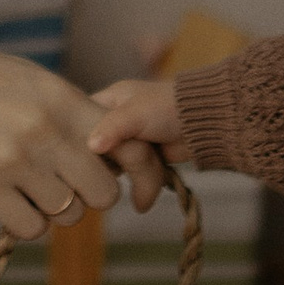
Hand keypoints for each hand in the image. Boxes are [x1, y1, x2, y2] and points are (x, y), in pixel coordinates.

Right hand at [0, 11, 120, 239]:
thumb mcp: (24, 78)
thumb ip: (67, 112)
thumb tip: (109, 148)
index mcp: (59, 97)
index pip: (125, 146)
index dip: (128, 169)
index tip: (115, 176)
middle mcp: (41, 129)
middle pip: (102, 192)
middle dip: (89, 195)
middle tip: (62, 183)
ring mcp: (11, 160)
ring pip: (68, 214)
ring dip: (52, 209)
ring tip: (24, 185)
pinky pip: (30, 228)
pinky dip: (24, 221)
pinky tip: (5, 199)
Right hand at [88, 78, 188, 212]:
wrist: (207, 120)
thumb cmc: (169, 107)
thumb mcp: (134, 113)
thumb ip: (112, 128)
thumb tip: (90, 146)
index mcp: (107, 101)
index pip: (77, 120)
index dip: (76, 137)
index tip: (77, 154)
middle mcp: (115, 120)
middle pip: (94, 147)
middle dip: (102, 160)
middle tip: (107, 167)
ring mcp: (130, 140)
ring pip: (113, 163)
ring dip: (122, 171)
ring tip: (126, 174)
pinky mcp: (145, 157)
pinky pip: (131, 172)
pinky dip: (136, 179)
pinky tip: (136, 184)